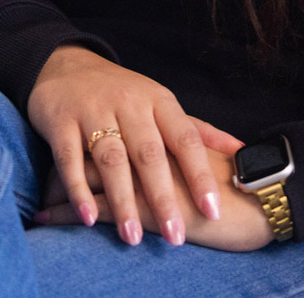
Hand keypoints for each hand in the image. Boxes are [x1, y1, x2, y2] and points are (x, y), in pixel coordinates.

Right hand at [26, 45, 241, 246]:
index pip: (186, 139)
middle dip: (163, 197)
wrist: (65, 65)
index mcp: (159, 102)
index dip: (200, 175)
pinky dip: (78, 189)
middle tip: (177, 237)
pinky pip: (70, 158)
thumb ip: (199, 131)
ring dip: (123, 201)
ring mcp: (92, 110)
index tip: (213, 210)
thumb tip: (243, 152)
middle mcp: (128, 104)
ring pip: (111, 159)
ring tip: (134, 238)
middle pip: (149, 154)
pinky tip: (88, 218)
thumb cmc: (123, 94)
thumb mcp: (161, 104)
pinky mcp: (60, 121)